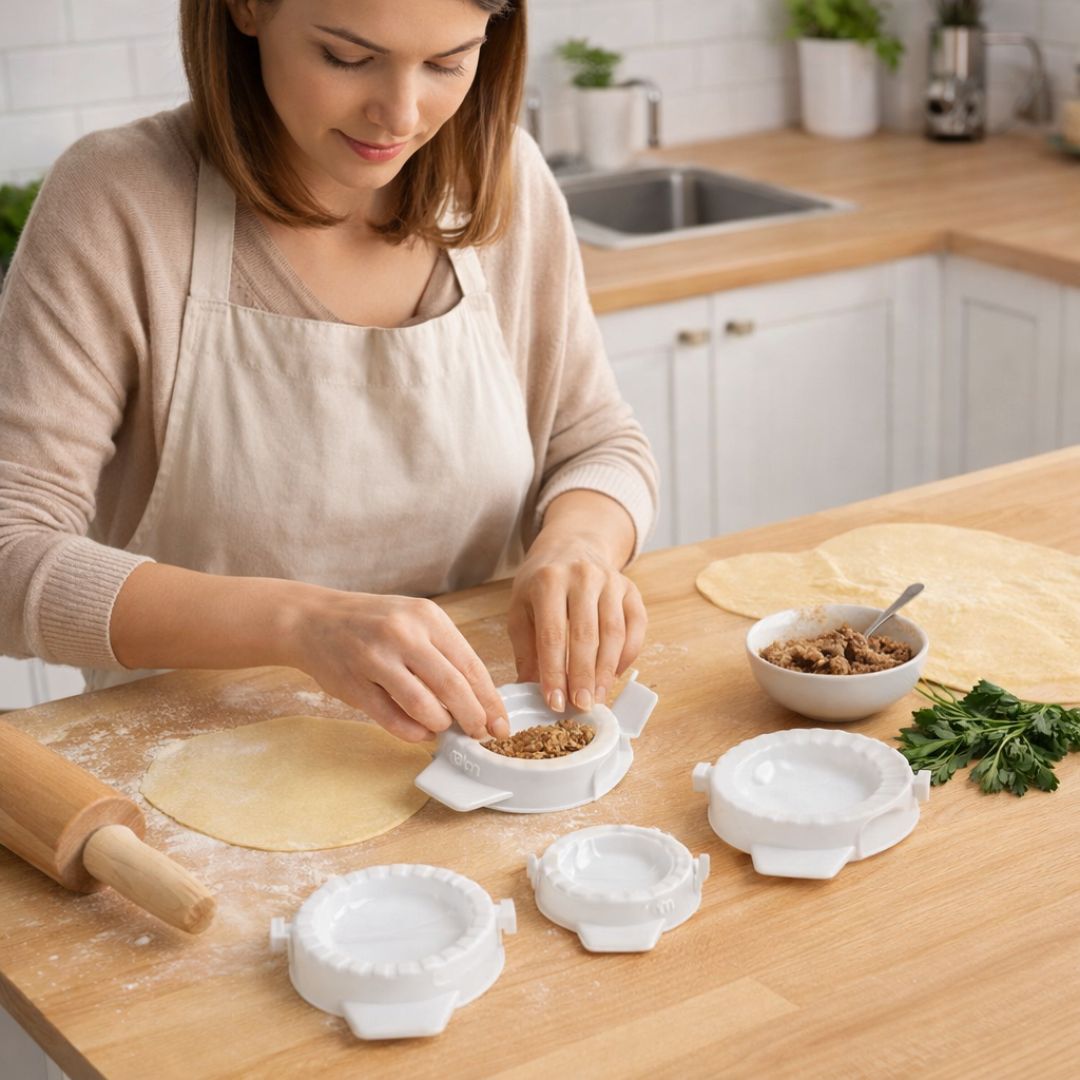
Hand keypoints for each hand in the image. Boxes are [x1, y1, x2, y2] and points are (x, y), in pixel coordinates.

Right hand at [287, 589, 509, 743]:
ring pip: (423, 706)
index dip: (490, 700)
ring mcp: (375, 659)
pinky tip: (421, 733)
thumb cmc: (373, 623)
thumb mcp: (414, 621)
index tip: (501, 723)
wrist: (313, 619)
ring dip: (441, 725)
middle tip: (481, 735)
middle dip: (473, 718)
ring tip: (445, 728)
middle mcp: (403, 634)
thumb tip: (480, 700)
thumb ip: (445, 654)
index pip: (470, 664)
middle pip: (452, 687)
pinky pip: (391, 719)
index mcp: (426, 617)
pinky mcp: (353, 684)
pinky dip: (412, 733)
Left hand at [507, 535, 646, 713]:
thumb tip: (528, 690)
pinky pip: (636, 627)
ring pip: (614, 633)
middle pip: (586, 635)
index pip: (552, 635)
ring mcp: (611, 581)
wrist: (572, 546)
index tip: (554, 702)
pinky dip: (627, 655)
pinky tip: (614, 675)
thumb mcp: (521, 608)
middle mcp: (582, 577)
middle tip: (581, 706)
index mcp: (548, 581)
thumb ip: (526, 649)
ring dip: (607, 671)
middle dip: (583, 676)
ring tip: (598, 698)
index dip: (554, 672)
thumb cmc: (542, 583)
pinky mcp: (631, 589)